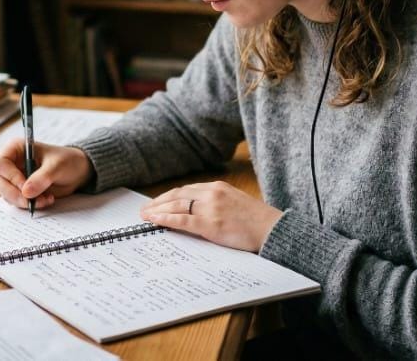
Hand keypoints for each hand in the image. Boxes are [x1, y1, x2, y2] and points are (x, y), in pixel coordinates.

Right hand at [0, 139, 91, 210]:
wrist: (77, 172)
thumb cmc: (67, 161)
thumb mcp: (57, 166)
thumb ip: (42, 178)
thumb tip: (26, 192)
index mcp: (15, 148)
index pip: (0, 164)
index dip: (10, 177)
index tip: (26, 187)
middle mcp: (10, 163)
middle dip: (14, 194)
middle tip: (31, 202)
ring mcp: (13, 178)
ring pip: (5, 194)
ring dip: (23, 201)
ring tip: (45, 199)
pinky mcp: (18, 190)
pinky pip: (15, 201)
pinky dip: (28, 205)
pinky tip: (45, 200)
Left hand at [140, 181, 282, 252]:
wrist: (272, 229)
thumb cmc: (256, 221)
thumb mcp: (234, 203)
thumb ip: (215, 203)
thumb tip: (196, 212)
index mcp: (217, 187)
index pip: (186, 190)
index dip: (169, 196)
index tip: (158, 202)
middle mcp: (212, 193)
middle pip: (177, 195)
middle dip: (159, 202)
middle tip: (145, 209)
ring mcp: (210, 208)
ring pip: (176, 205)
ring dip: (158, 210)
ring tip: (145, 216)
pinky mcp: (210, 224)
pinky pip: (182, 220)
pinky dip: (166, 219)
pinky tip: (156, 221)